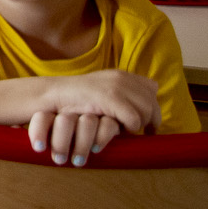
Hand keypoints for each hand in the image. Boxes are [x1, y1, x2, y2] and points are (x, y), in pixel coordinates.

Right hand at [27, 70, 157, 162]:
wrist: (54, 95)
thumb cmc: (78, 99)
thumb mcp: (103, 90)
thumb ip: (123, 92)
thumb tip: (149, 95)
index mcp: (122, 74)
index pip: (151, 89)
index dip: (153, 107)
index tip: (149, 124)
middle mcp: (122, 77)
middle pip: (153, 101)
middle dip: (150, 120)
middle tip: (142, 133)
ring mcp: (117, 86)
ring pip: (146, 111)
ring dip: (139, 125)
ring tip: (126, 131)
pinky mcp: (111, 98)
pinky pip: (134, 119)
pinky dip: (129, 128)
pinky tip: (119, 130)